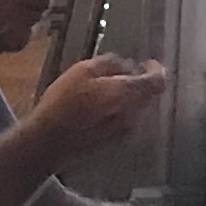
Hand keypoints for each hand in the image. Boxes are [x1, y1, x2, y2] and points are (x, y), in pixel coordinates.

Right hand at [25, 52, 165, 158]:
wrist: (48, 141)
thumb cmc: (64, 102)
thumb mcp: (83, 70)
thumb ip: (111, 63)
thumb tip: (127, 65)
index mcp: (128, 94)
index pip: (157, 81)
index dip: (156, 69)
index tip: (147, 62)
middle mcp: (133, 115)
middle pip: (148, 95)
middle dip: (140, 82)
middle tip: (123, 73)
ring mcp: (125, 131)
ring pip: (138, 109)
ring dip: (130, 97)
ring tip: (108, 89)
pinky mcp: (115, 143)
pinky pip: (127, 121)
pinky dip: (121, 111)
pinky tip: (102, 107)